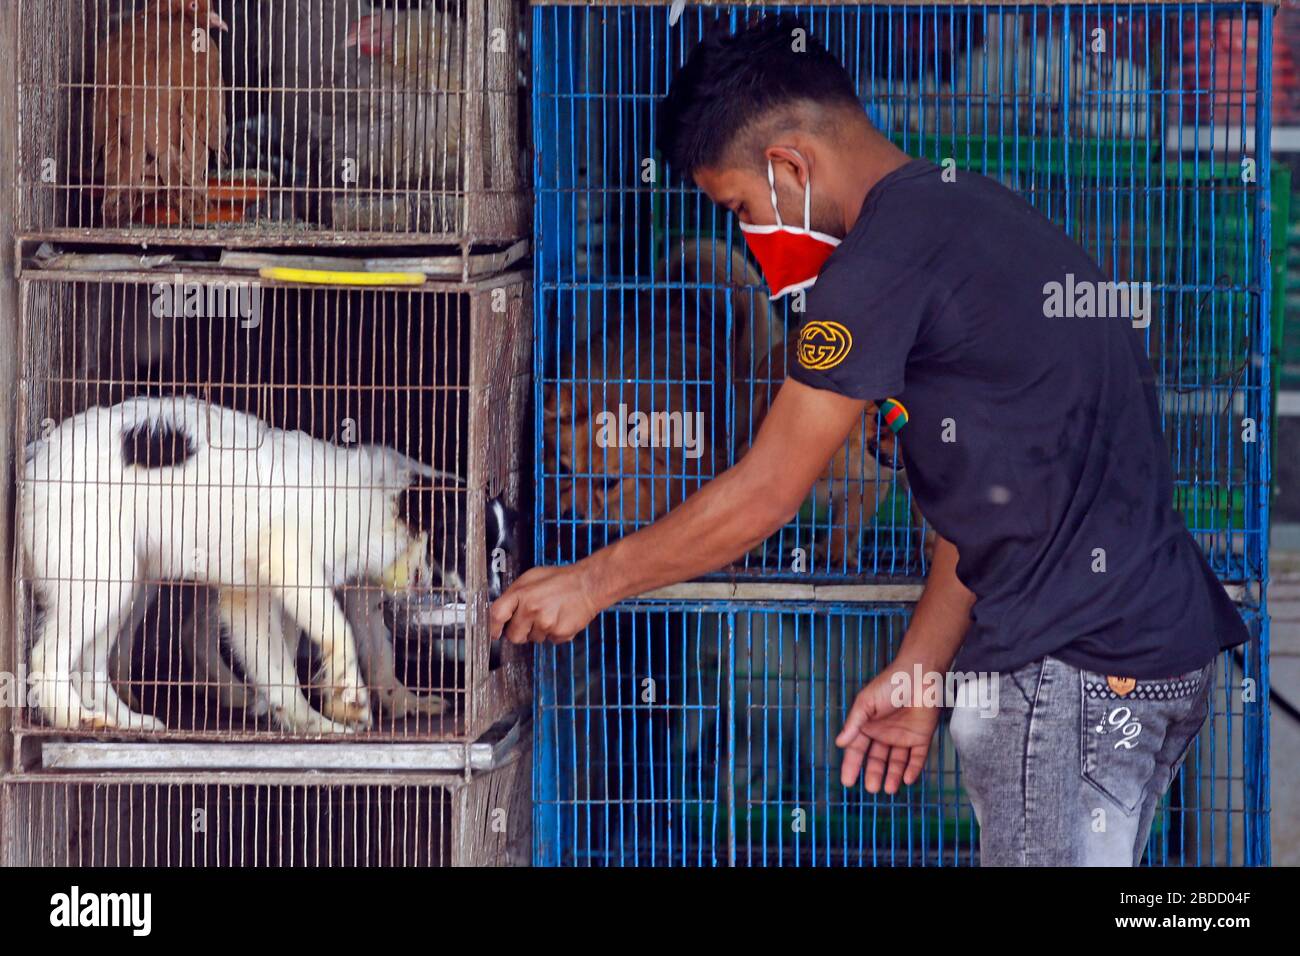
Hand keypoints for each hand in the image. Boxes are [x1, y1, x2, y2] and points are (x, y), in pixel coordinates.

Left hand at [489, 563, 602, 644]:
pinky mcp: (559, 633)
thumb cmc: (560, 580)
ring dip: (539, 631)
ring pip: (533, 639)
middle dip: (519, 631)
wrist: (588, 584)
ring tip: (550, 614)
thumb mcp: (532, 578)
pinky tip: (560, 619)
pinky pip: (550, 640)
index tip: (494, 633)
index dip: (493, 627)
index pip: (497, 615)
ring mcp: (546, 623)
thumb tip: (501, 613)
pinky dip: (554, 633)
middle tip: (530, 620)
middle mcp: (531, 609)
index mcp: (522, 593)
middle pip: (513, 636)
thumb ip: (515, 595)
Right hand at [836, 662, 941, 793]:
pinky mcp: (922, 737)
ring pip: (897, 762)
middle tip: (871, 788)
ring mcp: (903, 737)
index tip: (847, 782)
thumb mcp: (866, 702)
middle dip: (874, 774)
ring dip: (893, 776)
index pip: (857, 749)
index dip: (852, 765)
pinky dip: (913, 769)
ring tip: (888, 789)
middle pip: (877, 759)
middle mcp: (885, 734)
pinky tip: (907, 780)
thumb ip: (854, 723)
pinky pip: (917, 758)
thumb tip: (839, 742)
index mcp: (868, 725)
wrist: (919, 674)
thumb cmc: (890, 684)